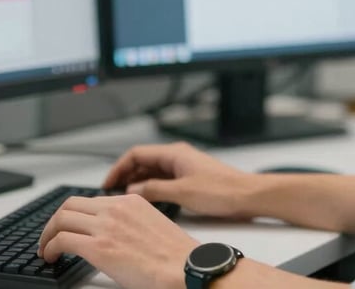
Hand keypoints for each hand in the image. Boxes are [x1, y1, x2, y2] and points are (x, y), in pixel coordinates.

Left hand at [37, 193, 194, 288]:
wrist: (183, 266)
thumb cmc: (173, 254)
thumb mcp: (151, 223)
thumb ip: (130, 221)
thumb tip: (114, 233)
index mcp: (129, 201)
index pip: (89, 200)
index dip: (72, 214)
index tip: (67, 227)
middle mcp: (116, 208)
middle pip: (70, 205)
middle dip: (54, 222)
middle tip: (50, 237)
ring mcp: (106, 226)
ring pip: (61, 219)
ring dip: (47, 235)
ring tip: (46, 250)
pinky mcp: (99, 248)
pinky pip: (62, 241)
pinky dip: (50, 248)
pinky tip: (52, 258)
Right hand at [103, 141, 256, 219]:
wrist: (247, 195)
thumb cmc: (221, 190)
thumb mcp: (182, 192)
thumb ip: (154, 190)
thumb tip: (133, 189)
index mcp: (174, 153)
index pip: (137, 153)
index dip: (118, 167)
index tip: (107, 183)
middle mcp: (177, 157)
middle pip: (143, 162)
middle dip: (125, 175)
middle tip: (112, 193)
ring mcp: (183, 167)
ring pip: (152, 171)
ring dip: (137, 183)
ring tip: (125, 199)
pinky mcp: (189, 178)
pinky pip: (162, 180)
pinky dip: (151, 188)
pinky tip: (146, 201)